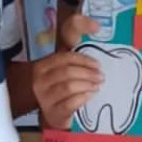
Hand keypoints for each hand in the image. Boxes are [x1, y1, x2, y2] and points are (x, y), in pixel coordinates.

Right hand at [32, 15, 102, 129]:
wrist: (56, 117)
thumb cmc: (64, 90)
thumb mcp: (67, 70)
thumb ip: (76, 51)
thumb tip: (95, 24)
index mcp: (43, 65)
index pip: (63, 55)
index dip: (81, 52)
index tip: (97, 50)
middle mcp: (40, 80)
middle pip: (67, 71)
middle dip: (87, 72)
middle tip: (101, 75)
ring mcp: (45, 97)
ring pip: (69, 86)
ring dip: (87, 84)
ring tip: (98, 84)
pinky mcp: (53, 113)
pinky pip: (71, 102)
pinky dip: (84, 97)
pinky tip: (91, 95)